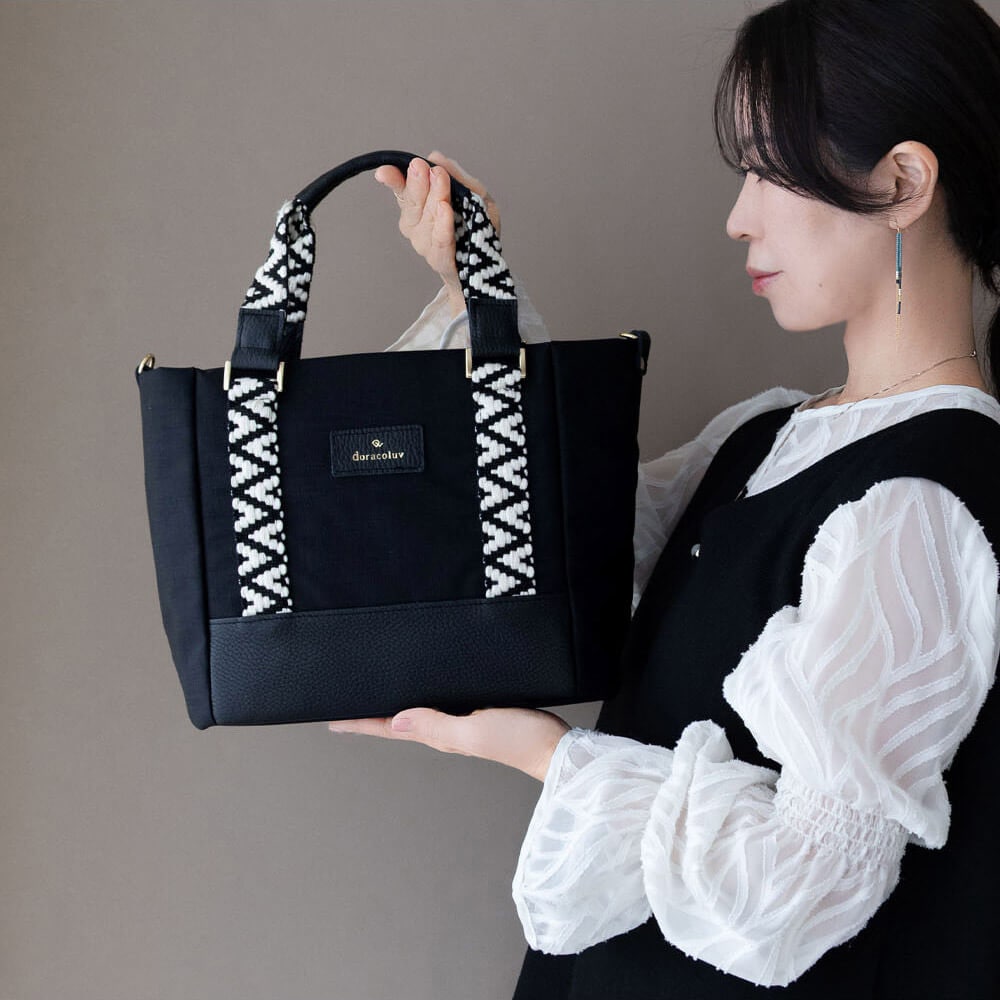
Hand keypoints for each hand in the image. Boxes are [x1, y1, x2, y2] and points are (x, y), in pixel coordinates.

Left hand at [328, 706, 569, 781]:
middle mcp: (446, 730)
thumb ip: (436, 725)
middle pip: (398, 720)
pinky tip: (425, 686)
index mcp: (439, 735)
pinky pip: (443, 703)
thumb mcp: (473, 731)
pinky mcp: (480, 712)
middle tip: (345, 700)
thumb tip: (395, 718)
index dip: (361, 723)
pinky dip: (426, 696)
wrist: (558, 747)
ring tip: (374, 693)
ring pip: (418, 711)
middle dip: (371, 712)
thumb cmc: (520, 741)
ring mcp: (463, 722)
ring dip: (395, 704)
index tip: (333, 720)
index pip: (390, 728)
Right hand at [374, 150, 501, 318]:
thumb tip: (436, 157)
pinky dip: (442, 224)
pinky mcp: (440, 259)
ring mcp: (424, 243)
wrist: (484, 267)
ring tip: (439, 178)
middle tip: (420, 166)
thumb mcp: (474, 195)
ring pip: (426, 218)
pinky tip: (444, 209)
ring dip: (433, 196)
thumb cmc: (476, 228)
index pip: (402, 190)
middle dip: (416, 182)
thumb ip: (457, 177)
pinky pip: (439, 240)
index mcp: (419, 205)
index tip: (384, 172)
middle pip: (412, 202)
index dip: (392, 180)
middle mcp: (416, 224)